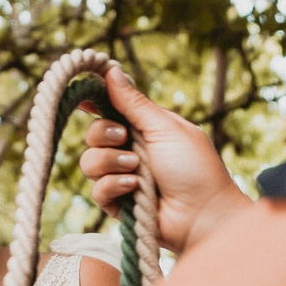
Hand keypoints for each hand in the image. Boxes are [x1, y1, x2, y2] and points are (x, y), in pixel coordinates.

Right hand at [78, 65, 251, 254]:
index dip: (95, 101)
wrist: (203, 215)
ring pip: (89, 161)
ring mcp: (122, 177)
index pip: (111, 110)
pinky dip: (114, 186)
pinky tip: (135, 188)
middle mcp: (130, 150)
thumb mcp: (165, 128)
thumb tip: (112, 70)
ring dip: (110, 162)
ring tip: (136, 169)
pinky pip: (96, 189)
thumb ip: (134, 103)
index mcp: (145, 128)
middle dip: (103, 134)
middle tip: (123, 137)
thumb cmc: (194, 168)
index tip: (82, 95)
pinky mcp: (117, 203)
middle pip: (93, 134)